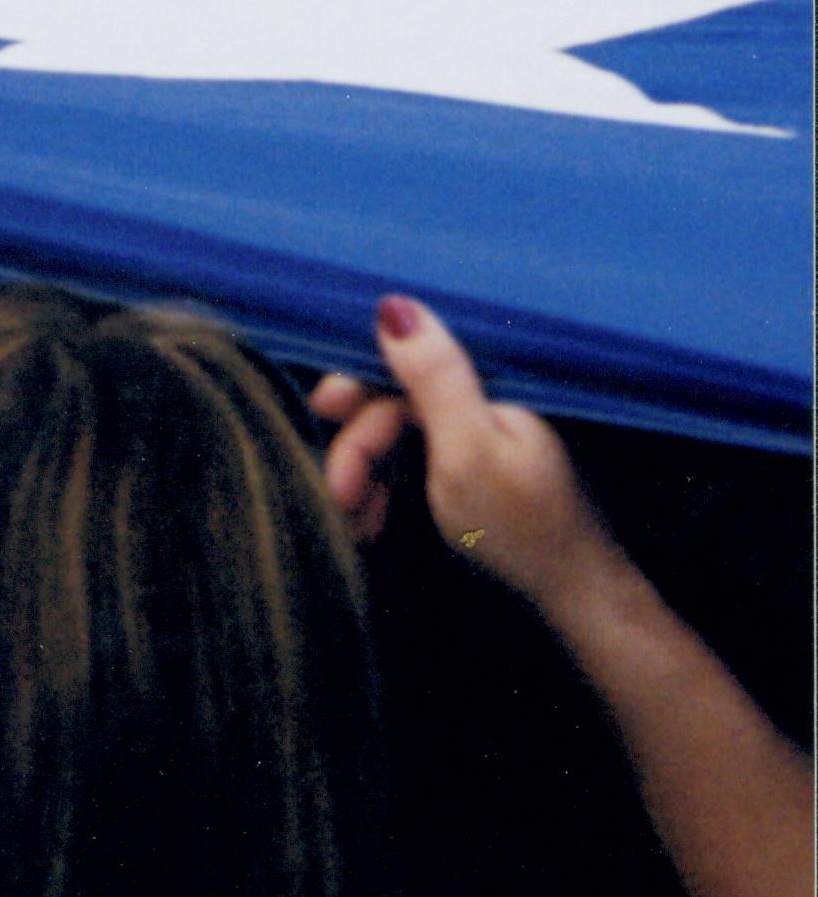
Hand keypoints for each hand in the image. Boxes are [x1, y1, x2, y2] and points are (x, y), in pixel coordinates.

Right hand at [312, 295, 618, 622]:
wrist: (576, 595)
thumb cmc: (523, 526)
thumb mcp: (470, 451)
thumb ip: (434, 377)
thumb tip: (394, 302)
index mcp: (484, 384)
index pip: (399, 369)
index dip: (355, 392)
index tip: (320, 415)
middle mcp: (480, 399)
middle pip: (394, 404)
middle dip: (358, 448)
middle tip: (340, 499)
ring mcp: (479, 435)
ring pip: (398, 437)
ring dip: (368, 476)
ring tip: (357, 523)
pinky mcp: (476, 468)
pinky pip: (414, 462)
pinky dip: (388, 489)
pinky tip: (376, 520)